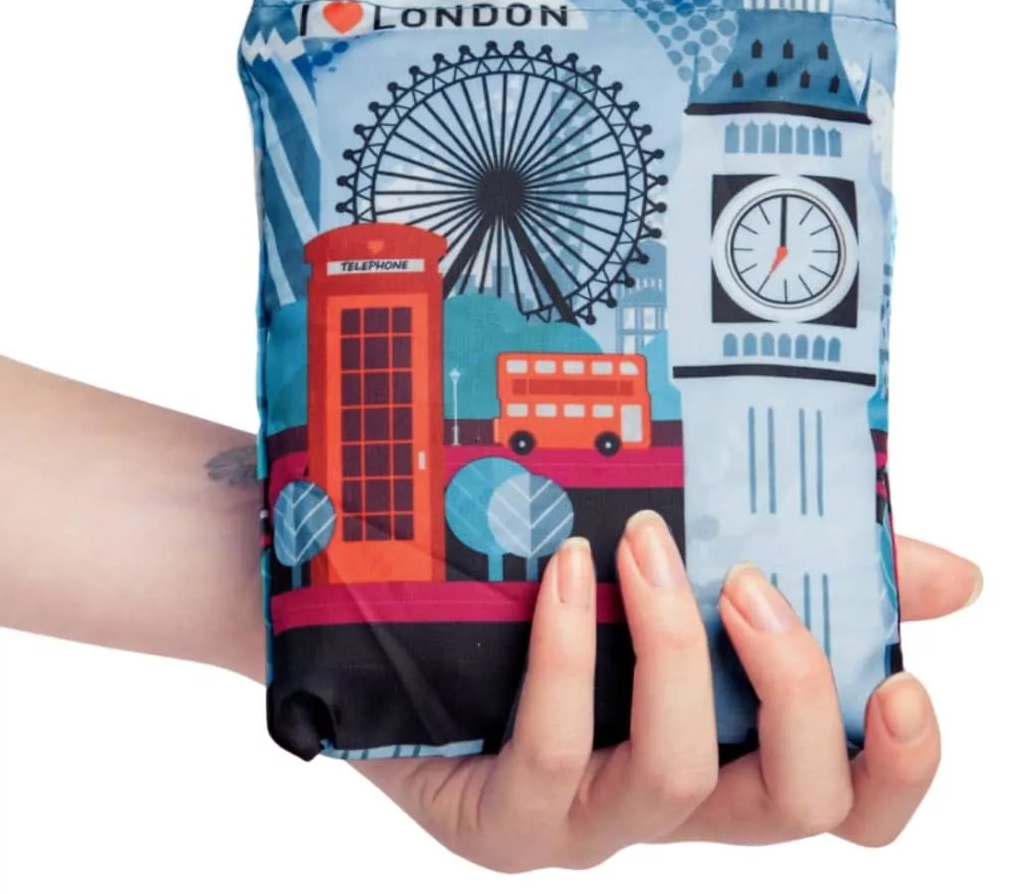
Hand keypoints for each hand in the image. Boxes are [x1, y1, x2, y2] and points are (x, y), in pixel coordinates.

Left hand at [351, 517, 980, 870]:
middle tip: (750, 581)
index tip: (906, 683)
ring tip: (646, 544)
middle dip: (795, 690)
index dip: (900, 770)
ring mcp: (587, 821)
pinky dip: (573, 659)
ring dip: (676, 651)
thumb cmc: (569, 604)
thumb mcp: (695, 573)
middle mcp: (671, 798)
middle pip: (789, 807)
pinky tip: (568, 576)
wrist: (411, 627)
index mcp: (729, 748)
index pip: (847, 803)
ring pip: (677, 777)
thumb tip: (954, 576)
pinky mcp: (503, 819)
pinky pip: (557, 755)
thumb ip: (819, 578)